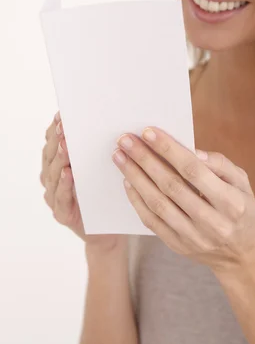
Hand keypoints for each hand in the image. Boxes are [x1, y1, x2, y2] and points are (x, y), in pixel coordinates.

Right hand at [41, 112, 125, 251]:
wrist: (110, 230)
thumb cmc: (108, 194)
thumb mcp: (105, 167)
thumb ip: (102, 148)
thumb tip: (114, 123)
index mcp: (61, 163)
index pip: (54, 140)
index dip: (57, 126)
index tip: (65, 113)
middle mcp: (53, 177)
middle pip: (51, 154)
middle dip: (57, 139)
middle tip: (64, 125)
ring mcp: (55, 196)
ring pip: (53, 173)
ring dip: (59, 158)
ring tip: (66, 145)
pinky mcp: (62, 214)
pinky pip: (61, 197)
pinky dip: (64, 184)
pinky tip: (69, 173)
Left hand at [112, 127, 254, 271]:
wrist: (239, 254)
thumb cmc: (239, 208)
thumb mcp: (242, 183)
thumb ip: (221, 164)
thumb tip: (193, 151)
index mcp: (231, 202)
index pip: (194, 170)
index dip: (169, 150)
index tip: (149, 132)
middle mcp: (212, 221)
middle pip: (171, 185)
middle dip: (145, 159)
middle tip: (125, 140)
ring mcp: (193, 236)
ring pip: (157, 204)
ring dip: (135, 177)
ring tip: (120, 157)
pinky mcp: (177, 245)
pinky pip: (152, 221)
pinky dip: (137, 200)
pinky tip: (127, 181)